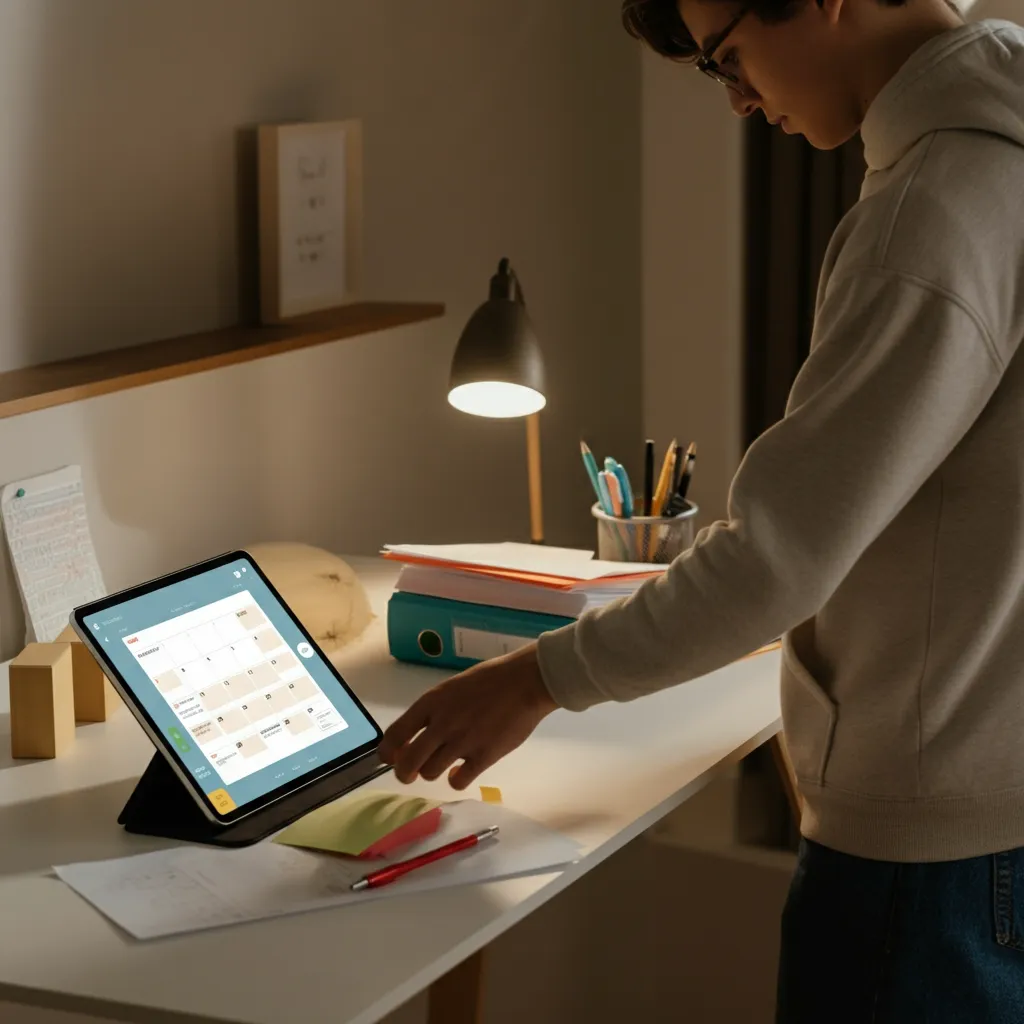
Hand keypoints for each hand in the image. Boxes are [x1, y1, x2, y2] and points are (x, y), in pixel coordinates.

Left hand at [378, 643, 557, 789]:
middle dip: (404, 773)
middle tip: (410, 774)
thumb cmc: (490, 680)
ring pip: (430, 773)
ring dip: (433, 772)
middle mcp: (442, 724)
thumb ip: (434, 711)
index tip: (390, 758)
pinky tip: (461, 773)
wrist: (525, 682)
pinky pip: (458, 781)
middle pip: (407, 763)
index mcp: (431, 703)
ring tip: (444, 764)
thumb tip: (418, 736)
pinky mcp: (483, 756)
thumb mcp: (452, 688)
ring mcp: (462, 742)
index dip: (387, 752)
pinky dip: (455, 780)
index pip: (395, 735)